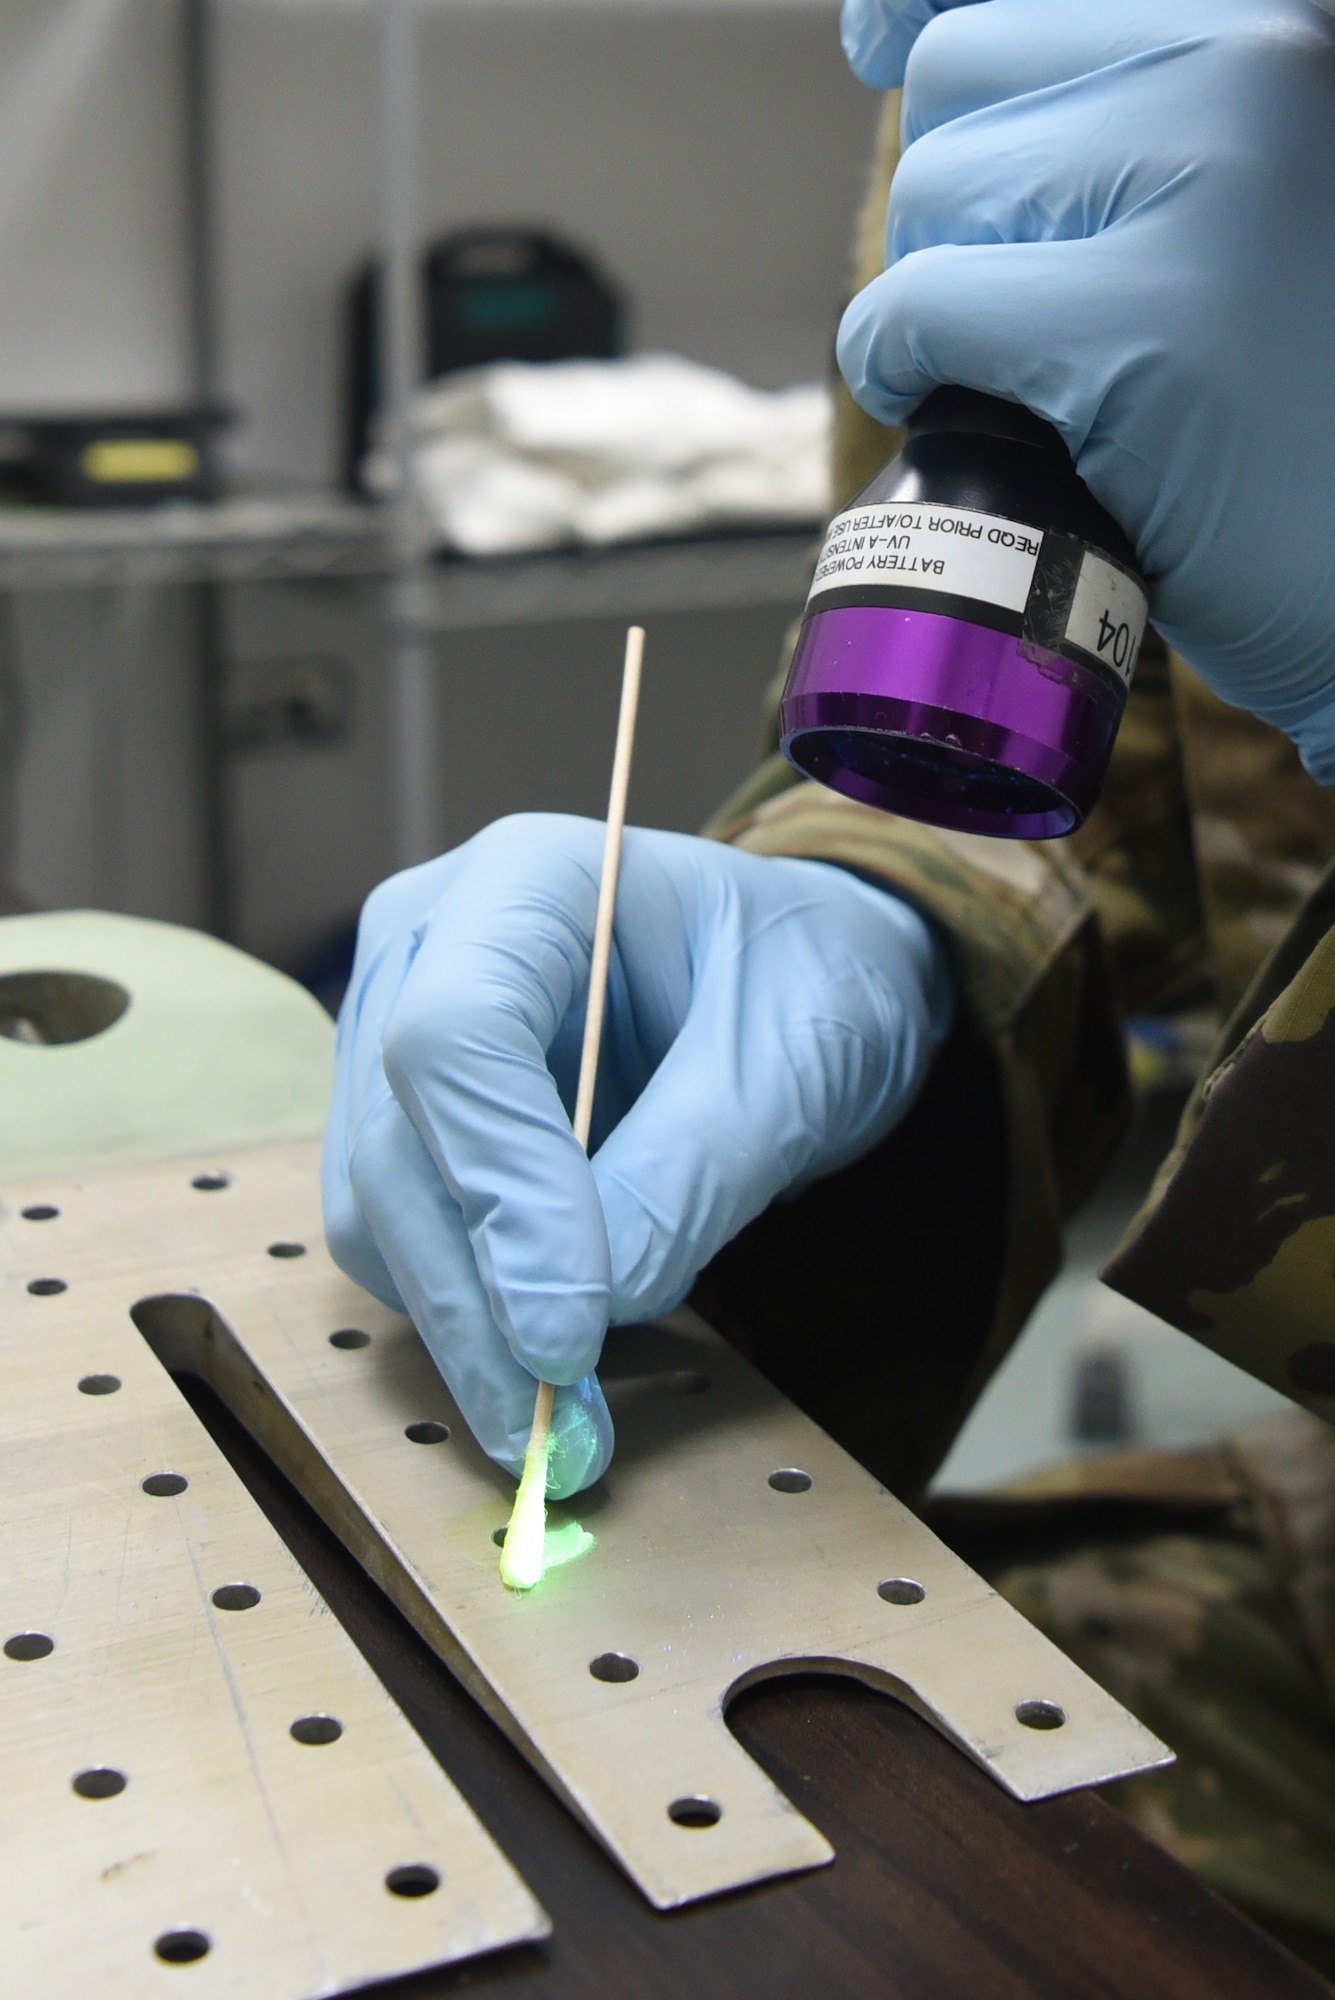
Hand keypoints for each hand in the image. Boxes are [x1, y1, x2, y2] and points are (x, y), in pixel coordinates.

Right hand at [323, 815, 951, 1494]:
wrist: (803, 977)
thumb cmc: (811, 980)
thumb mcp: (793, 1065)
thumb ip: (689, 1178)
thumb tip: (580, 1318)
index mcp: (526, 879)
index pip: (452, 1038)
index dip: (502, 1196)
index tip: (572, 1336)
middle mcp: (430, 943)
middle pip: (390, 1141)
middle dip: (473, 1301)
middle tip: (563, 1438)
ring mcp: (398, 1028)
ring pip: (376, 1208)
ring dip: (464, 1326)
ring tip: (574, 1413)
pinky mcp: (411, 1117)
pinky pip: (404, 1234)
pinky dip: (469, 1312)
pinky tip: (552, 1353)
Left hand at [836, 0, 1334, 780]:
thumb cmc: (1308, 397)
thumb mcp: (1256, 191)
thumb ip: (1136, 108)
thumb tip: (912, 37)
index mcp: (1281, 25)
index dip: (924, 8)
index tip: (878, 39)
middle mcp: (1258, 64)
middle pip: (963, 72)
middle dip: (955, 199)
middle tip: (1030, 302)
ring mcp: (1212, 185)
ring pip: (932, 190)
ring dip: (937, 294)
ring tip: (1037, 367)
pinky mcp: (1149, 329)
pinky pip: (919, 310)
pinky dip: (904, 371)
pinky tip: (979, 412)